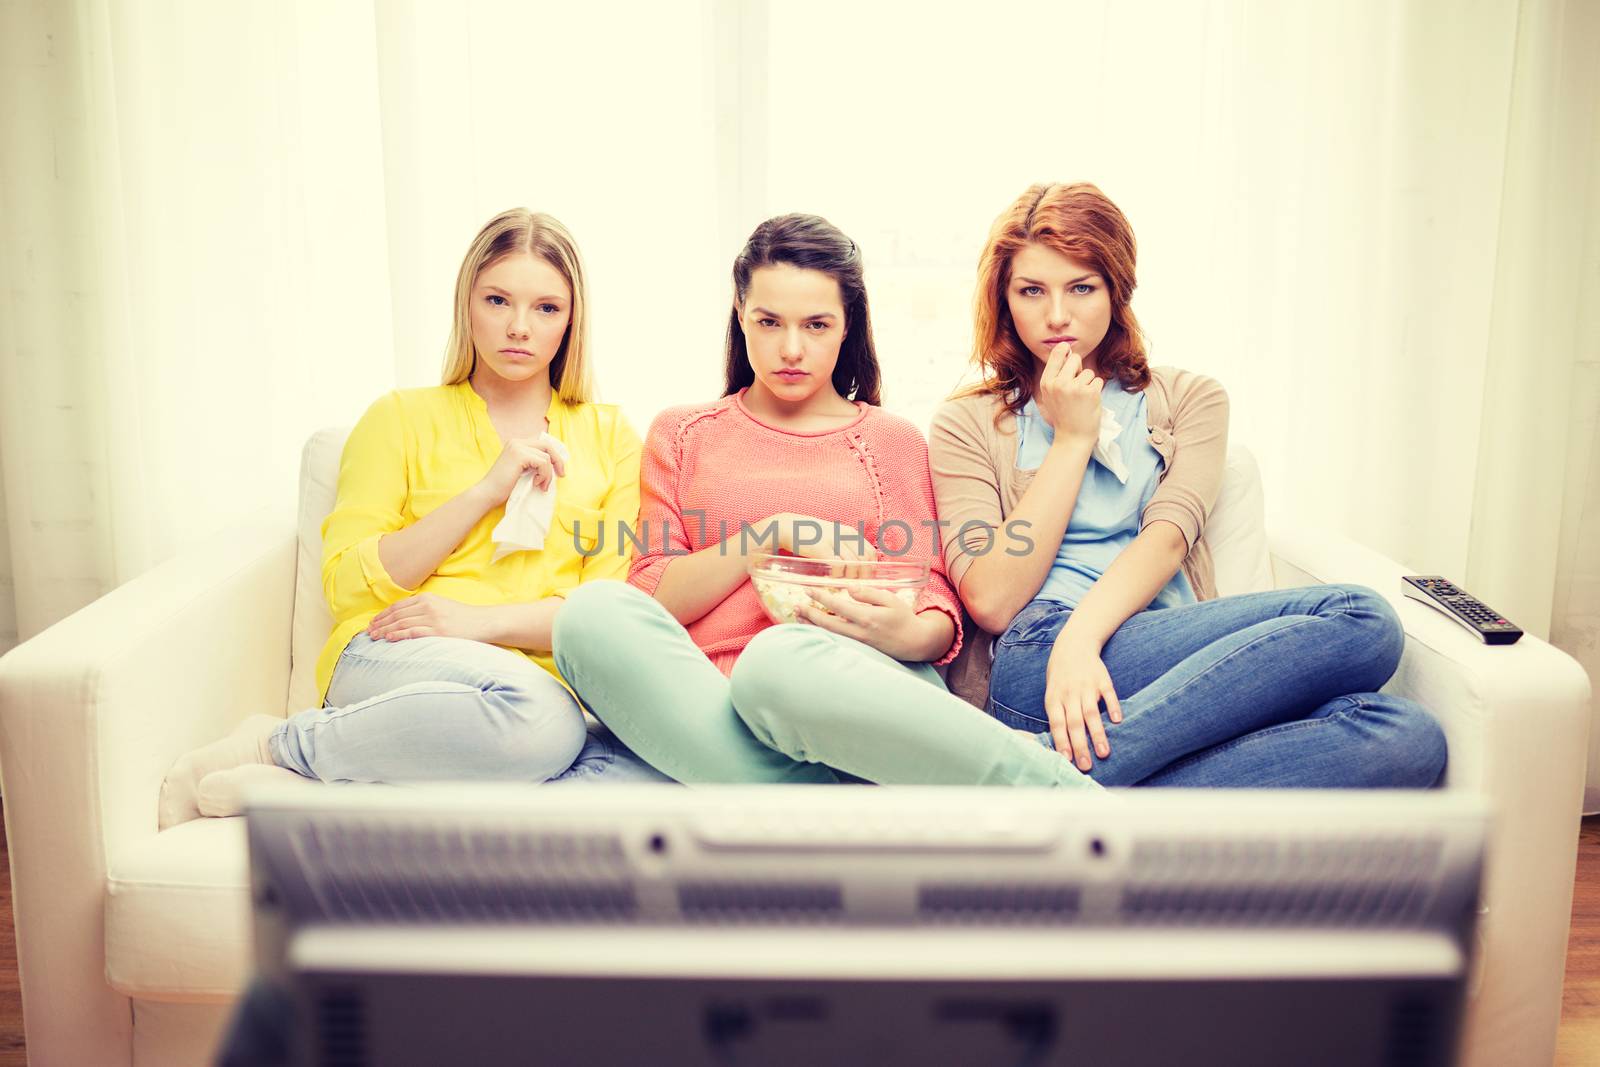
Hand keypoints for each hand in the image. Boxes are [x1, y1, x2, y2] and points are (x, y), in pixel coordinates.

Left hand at [367, 593, 493, 642]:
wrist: (484, 622)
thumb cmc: (462, 617)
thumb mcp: (441, 605)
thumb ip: (423, 608)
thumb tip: (402, 618)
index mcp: (427, 598)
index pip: (398, 606)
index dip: (383, 615)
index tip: (373, 622)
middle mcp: (428, 606)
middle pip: (397, 615)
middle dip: (380, 623)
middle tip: (368, 632)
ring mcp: (433, 619)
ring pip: (401, 624)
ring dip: (385, 630)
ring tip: (374, 636)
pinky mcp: (439, 632)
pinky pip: (413, 633)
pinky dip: (399, 635)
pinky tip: (389, 638)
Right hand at [475, 437, 566, 506]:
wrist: (488, 493)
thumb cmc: (504, 486)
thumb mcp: (523, 470)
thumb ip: (534, 463)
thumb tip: (556, 464)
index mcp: (517, 444)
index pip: (542, 444)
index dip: (554, 456)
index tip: (559, 470)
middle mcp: (517, 442)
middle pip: (547, 445)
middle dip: (557, 461)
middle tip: (561, 475)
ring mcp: (518, 446)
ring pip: (546, 457)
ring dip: (548, 474)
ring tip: (541, 485)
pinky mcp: (519, 455)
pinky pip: (543, 463)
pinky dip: (544, 475)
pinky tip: (535, 483)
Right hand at [764, 513, 878, 576]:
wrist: (788, 527)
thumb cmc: (810, 535)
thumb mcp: (832, 535)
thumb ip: (845, 546)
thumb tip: (857, 566)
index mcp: (849, 532)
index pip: (870, 552)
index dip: (870, 568)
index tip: (864, 578)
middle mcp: (844, 535)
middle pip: (864, 560)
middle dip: (862, 576)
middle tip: (853, 585)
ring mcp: (834, 541)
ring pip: (853, 565)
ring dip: (849, 578)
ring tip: (841, 583)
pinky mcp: (822, 548)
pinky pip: (838, 567)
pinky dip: (837, 576)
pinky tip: (831, 578)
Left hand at [798, 586, 929, 659]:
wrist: (915, 642)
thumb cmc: (903, 618)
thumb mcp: (890, 599)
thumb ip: (868, 593)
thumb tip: (848, 588)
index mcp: (867, 617)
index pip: (837, 606)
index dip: (820, 598)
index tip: (808, 590)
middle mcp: (860, 632)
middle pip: (828, 624)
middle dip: (810, 614)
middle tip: (796, 605)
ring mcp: (858, 643)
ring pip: (830, 634)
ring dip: (813, 626)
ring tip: (799, 617)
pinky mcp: (859, 649)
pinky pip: (837, 640)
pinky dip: (824, 633)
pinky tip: (816, 628)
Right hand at [1035, 343, 1102, 443]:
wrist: (1072, 438)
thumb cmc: (1063, 415)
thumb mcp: (1050, 395)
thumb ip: (1056, 374)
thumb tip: (1067, 349)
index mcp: (1047, 382)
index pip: (1057, 354)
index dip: (1064, 349)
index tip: (1067, 347)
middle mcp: (1059, 383)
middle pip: (1075, 358)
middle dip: (1079, 368)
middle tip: (1076, 385)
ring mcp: (1074, 388)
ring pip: (1088, 372)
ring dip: (1089, 383)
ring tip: (1082, 399)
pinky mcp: (1090, 393)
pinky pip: (1098, 381)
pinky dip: (1097, 390)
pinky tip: (1089, 402)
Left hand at [1043, 632, 1123, 771]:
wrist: (1074, 644)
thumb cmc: (1060, 676)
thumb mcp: (1052, 693)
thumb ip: (1057, 716)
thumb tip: (1062, 745)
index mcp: (1054, 698)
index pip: (1057, 724)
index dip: (1062, 742)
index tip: (1067, 760)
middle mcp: (1069, 693)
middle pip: (1074, 722)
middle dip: (1080, 746)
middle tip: (1086, 765)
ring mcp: (1086, 686)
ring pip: (1091, 712)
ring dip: (1098, 734)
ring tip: (1104, 753)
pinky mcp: (1102, 679)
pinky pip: (1108, 694)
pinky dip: (1113, 707)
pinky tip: (1118, 721)